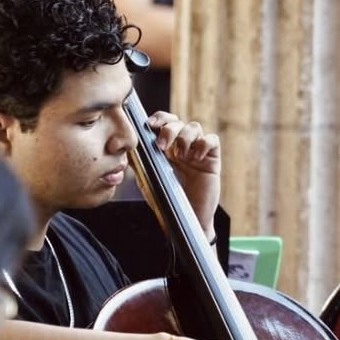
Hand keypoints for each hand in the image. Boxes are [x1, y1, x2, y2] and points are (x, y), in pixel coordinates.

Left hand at [148, 112, 219, 239]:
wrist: (185, 221)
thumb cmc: (167, 202)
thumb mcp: (147, 182)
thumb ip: (139, 164)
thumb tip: (128, 148)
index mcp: (166, 149)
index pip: (164, 123)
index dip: (158, 118)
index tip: (149, 125)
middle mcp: (182, 147)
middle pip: (178, 122)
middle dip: (169, 129)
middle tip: (162, 146)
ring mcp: (198, 152)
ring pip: (194, 127)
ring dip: (184, 137)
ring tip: (181, 156)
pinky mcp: (212, 160)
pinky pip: (212, 140)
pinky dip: (203, 144)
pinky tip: (196, 158)